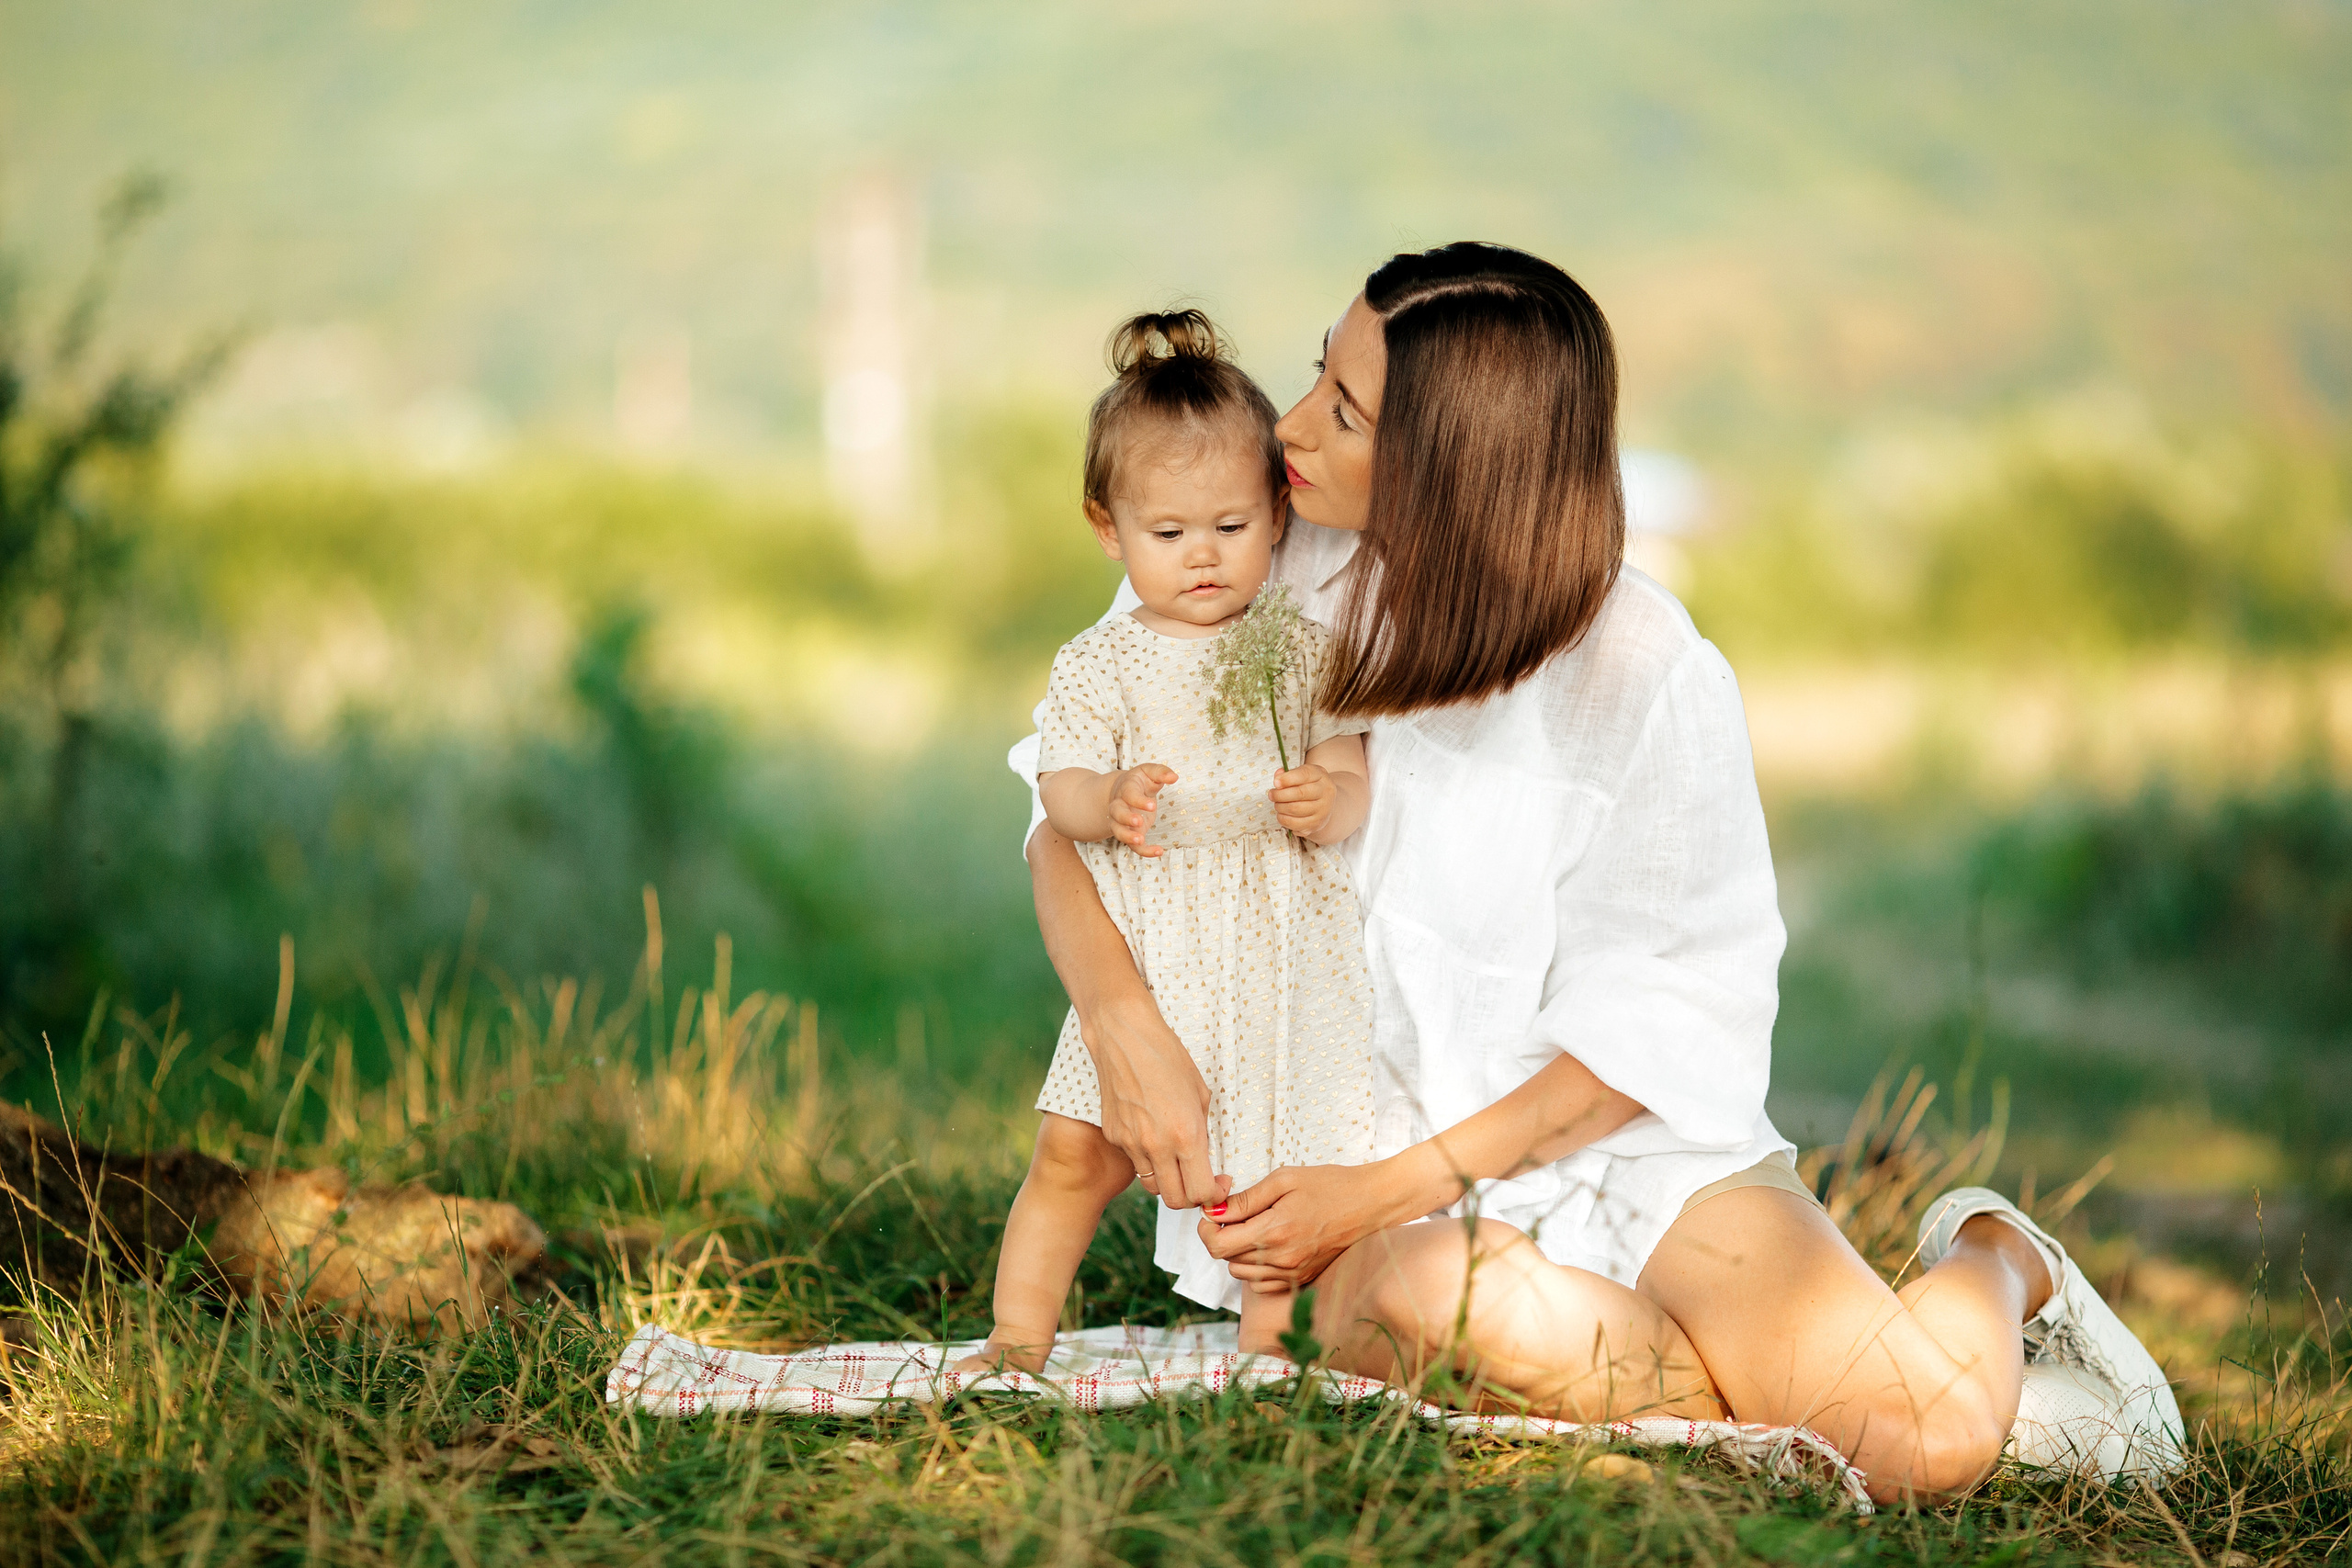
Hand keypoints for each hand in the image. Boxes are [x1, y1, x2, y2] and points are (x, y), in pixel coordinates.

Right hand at [1083, 991, 1225, 1210]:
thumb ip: (1202, 1133)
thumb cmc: (1168, 1057)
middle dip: (1192, 1197)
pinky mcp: (1115, 1136)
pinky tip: (1153, 1136)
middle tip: (1199, 1181)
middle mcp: (1157, 1146)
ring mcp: (1132, 1143)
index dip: (1214, 1195)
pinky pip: (1135, 1162)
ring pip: (1153, 1186)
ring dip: (1168, 1181)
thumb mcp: (1200, 1095)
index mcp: (1186, 1135)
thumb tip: (1203, 1159)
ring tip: (1176, 1160)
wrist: (1124, 1036)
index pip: (1202, 1191)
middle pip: (1176, 1200)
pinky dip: (1147, 1160)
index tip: (1218, 1184)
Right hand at [1108, 764, 1177, 855]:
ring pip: (1119, 832)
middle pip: (1117, 813)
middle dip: (1126, 818)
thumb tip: (1174, 777)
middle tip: (1139, 821)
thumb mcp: (1149, 772)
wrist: (1124, 792)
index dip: (1138, 801)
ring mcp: (1122, 822)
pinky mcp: (1131, 833)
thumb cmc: (1140, 781)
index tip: (1152, 806)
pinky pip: (1133, 846)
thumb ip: (1160, 772)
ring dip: (1127, 837)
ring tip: (1140, 840)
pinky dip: (1144, 851)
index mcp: (1125, 789)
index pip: (1128, 794)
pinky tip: (1159, 851)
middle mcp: (1119, 806)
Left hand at [1197, 1159, 1424, 1290]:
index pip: (1217, 1245)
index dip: (1206, 1228)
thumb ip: (1245, 1199)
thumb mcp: (1284, 1179)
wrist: (1372, 1203)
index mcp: (1274, 1232)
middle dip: (1222, 1235)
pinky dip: (1256, 1268)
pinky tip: (1270, 1244)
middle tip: (1236, 1212)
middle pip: (1227, 1260)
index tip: (1214, 1211)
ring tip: (1256, 1226)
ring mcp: (1293, 1274)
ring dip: (1238, 1252)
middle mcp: (1281, 1260)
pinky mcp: (1302, 1280)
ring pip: (1242, 1274)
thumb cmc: (1330, 1185)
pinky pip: (1262, 1284)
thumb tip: (1213, 1211)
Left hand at [1268, 764, 1333, 837]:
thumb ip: (1288, 774)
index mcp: (1321, 776)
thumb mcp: (1302, 774)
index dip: (1287, 779)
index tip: (1275, 782)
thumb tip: (1277, 778)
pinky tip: (1282, 814)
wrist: (1324, 803)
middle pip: (1299, 793)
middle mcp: (1325, 793)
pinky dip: (1283, 819)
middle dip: (1280, 794)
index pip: (1304, 775)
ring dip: (1280, 807)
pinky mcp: (1315, 825)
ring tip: (1278, 804)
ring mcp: (1322, 810)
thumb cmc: (1309, 786)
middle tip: (1272, 794)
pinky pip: (1294, 824)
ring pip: (1295, 809)